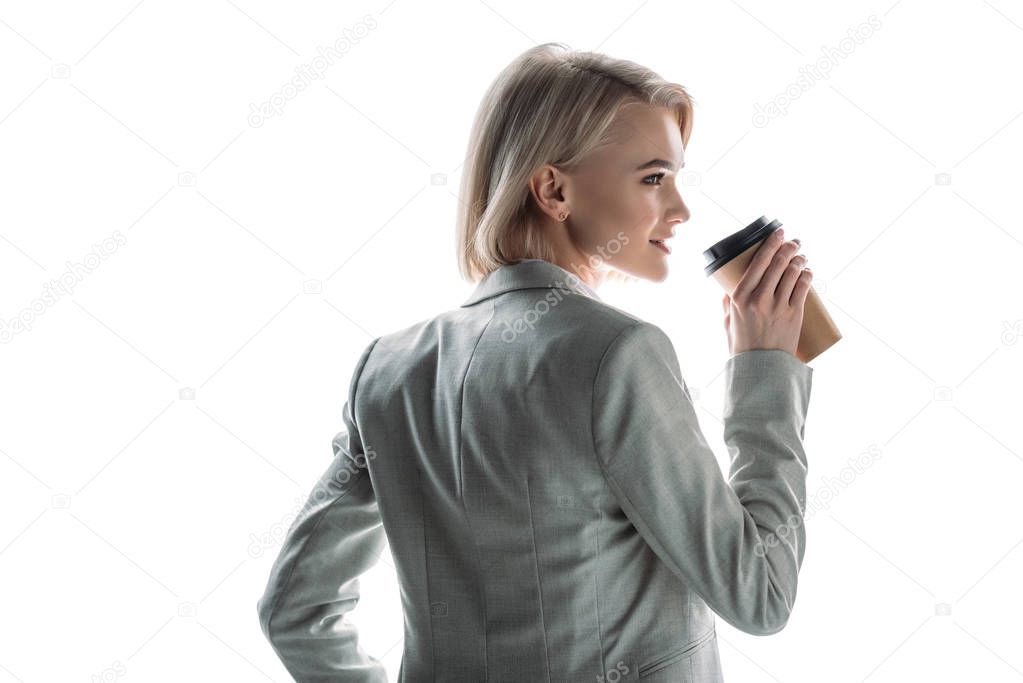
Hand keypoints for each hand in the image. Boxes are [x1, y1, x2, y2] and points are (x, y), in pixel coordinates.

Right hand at [722, 229, 812, 357]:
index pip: (758, 262)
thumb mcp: (727, 323)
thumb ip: (727, 305)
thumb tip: (728, 291)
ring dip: (799, 259)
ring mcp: (777, 306)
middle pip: (777, 263)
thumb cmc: (742, 345)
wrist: (760, 367)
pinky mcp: (793, 314)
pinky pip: (802, 287)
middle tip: (794, 241)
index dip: (771, 243)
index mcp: (739, 297)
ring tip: (801, 255)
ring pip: (792, 272)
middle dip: (788, 246)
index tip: (778, 233)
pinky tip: (807, 270)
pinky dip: (807, 275)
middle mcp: (758, 299)